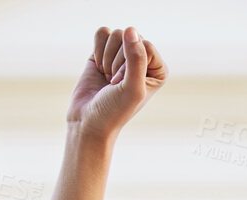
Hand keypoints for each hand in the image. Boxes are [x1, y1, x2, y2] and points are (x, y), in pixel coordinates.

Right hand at [66, 26, 165, 140]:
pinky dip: (97, 50)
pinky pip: (102, 33)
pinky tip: (98, 68)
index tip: (124, 84)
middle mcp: (143, 59)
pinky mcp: (104, 52)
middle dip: (117, 62)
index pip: (145, 45)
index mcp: (157, 69)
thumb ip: (136, 58)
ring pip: (116, 34)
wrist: (88, 121)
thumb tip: (131, 29)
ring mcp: (123, 55)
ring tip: (107, 78)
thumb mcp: (132, 88)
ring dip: (107, 57)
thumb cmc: (115, 110)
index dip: (129, 64)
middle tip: (114, 84)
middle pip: (130, 37)